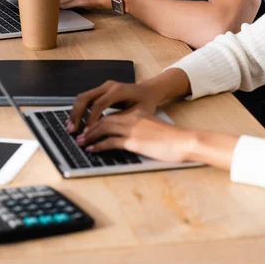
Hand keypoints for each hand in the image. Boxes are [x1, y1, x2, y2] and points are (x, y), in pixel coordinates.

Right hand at [67, 79, 161, 132]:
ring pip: (83, 97)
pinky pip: (86, 99)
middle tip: (72, 130)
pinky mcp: (101, 91)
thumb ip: (121, 120)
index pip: (99, 104)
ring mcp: (104, 87)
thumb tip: (105, 131)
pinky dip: (79, 110)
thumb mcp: (138, 113)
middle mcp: (109, 86)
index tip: (87, 132)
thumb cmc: (146, 103)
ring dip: (75, 112)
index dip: (91, 118)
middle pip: (86, 97)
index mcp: (118, 90)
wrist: (149, 91)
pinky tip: (76, 122)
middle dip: (77, 114)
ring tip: (71, 128)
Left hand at [75, 109, 194, 163]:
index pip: (112, 115)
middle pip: (104, 120)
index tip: (90, 128)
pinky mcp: (134, 141)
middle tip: (80, 135)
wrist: (184, 141)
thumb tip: (128, 138)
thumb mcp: (153, 129)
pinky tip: (92, 150)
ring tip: (81, 142)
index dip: (98, 121)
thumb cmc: (172, 139)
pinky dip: (98, 146)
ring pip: (104, 128)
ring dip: (90, 136)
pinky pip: (110, 142)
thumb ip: (140, 129)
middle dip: (90, 128)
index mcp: (137, 113)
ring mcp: (133, 129)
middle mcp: (133, 118)